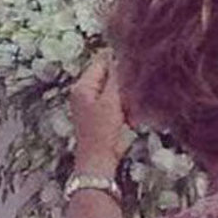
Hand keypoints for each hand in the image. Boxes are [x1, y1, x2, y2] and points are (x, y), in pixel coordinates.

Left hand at [70, 50, 125, 173]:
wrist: (99, 161)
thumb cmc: (102, 131)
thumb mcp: (111, 101)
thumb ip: (115, 77)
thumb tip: (119, 56)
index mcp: (83, 86)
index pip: (100, 61)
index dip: (117, 60)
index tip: (134, 61)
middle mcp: (84, 92)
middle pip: (108, 75)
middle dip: (123, 81)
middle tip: (134, 89)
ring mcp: (91, 104)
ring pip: (114, 89)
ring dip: (125, 95)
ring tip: (131, 107)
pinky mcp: (101, 114)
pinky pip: (115, 102)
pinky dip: (124, 107)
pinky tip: (130, 117)